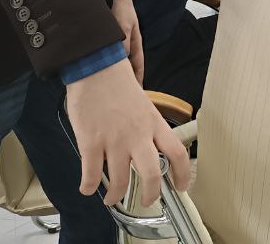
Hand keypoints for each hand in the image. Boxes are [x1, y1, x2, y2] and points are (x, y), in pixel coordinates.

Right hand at [67, 61, 190, 206]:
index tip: (182, 186)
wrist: (96, 67)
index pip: (177, 153)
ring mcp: (114, 140)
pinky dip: (88, 187)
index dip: (182, 174)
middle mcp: (137, 135)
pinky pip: (91, 175)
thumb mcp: (144, 104)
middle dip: (151, 195)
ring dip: (115, 196)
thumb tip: (148, 148)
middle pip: (152, 174)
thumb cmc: (118, 84)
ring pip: (120, 181)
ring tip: (112, 198)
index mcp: (153, 124)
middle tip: (147, 202)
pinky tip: (87, 188)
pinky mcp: (91, 142)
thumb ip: (147, 127)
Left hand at [111, 0, 143, 85]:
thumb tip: (121, 60)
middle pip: (128, 66)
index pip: (138, 65)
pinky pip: (107, 56)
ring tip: (109, 86)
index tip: (137, 91)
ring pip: (117, 62)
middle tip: (122, 93)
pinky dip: (104, 64)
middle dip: (127, 78)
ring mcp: (119, 44)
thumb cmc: (122, 12)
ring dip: (114, 72)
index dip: (138, 78)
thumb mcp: (123, 28)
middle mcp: (128, 46)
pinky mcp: (109, 41)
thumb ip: (123, 44)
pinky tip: (96, 70)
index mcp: (135, 44)